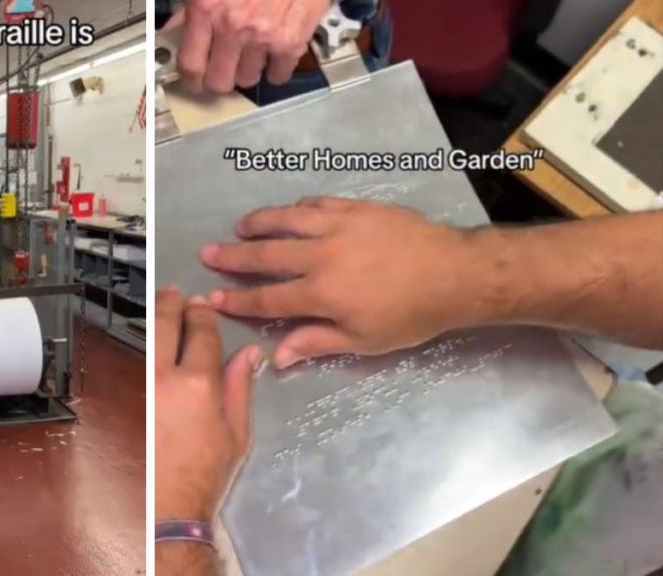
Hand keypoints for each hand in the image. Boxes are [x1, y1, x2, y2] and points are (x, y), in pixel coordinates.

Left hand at [156, 287, 260, 522]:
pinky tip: (151, 341)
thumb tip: (249, 352)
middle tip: (175, 293)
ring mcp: (142, 389)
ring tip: (162, 306)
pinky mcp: (128, 400)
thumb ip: (240, 385)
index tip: (203, 303)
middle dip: (172, 305)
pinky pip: (138, 364)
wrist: (170, 503)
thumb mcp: (238, 430)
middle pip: (166, 327)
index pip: (202, 334)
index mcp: (199, 383)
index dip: (204, 315)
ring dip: (155, 319)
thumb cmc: (209, 470)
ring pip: (147, 341)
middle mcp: (166, 379)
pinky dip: (145, 347)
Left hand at [172, 0, 329, 92]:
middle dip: (220, 78)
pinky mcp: (291, 41)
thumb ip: (193, 8)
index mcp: (206, 7)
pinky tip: (273, 54)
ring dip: (248, 70)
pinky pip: (278, 75)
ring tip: (252, 51)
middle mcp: (232, 25)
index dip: (191, 79)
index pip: (190, 64)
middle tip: (224, 69)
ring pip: (248, 80)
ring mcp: (263, 36)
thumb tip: (176, 29)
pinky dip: (276, 69)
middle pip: (218, 82)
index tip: (194, 81)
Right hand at [200, 197, 483, 366]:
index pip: (268, 297)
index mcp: (321, 293)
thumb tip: (277, 357)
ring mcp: (339, 226)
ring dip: (259, 222)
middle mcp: (322, 255)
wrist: (453, 274)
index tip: (213, 297)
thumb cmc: (409, 315)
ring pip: (287, 219)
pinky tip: (290, 213)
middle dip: (233, 256)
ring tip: (240, 226)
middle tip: (208, 252)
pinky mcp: (357, 208)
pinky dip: (298, 208)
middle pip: (267, 253)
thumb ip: (317, 342)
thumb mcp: (364, 341)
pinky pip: (318, 203)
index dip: (237, 300)